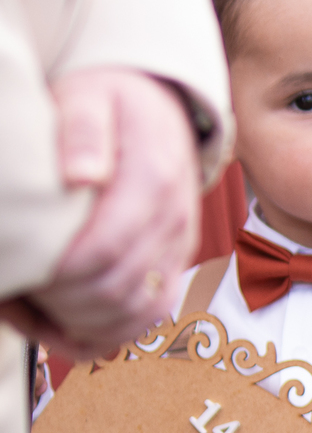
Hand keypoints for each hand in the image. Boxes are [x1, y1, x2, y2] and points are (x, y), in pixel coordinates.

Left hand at [3, 69, 200, 359]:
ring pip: (134, 316)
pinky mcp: (170, 269)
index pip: (107, 249)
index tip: (20, 267)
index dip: (58, 272)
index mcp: (153, 180)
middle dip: (59, 303)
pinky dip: (101, 335)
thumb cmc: (112, 104)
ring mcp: (175, 251)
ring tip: (29, 307)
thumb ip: (84, 128)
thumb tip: (82, 176)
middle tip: (15, 287)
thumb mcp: (91, 97)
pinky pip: (143, 321)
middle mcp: (173, 224)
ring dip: (77, 324)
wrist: (159, 110)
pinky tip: (58, 325)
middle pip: (117, 291)